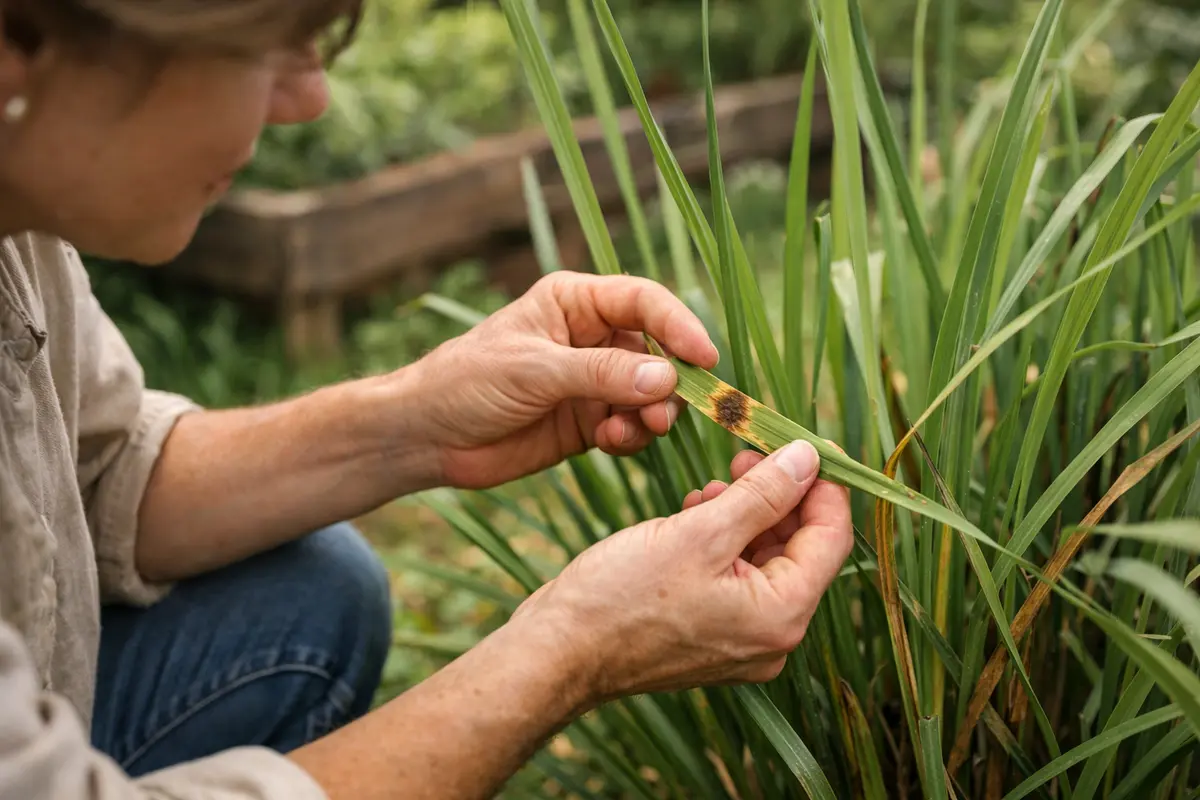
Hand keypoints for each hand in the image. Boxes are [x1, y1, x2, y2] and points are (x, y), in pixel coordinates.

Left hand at [408, 272, 718, 489]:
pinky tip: (608, 444)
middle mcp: (592, 337)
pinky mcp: (589, 422)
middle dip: (669, 382)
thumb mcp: (534, 370)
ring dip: (651, 414)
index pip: (644, 301)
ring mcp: (593, 381)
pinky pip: (631, 426)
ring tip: (630, 431)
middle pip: (658, 351)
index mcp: (576, 303)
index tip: (703, 357)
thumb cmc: (468, 382)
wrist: (429, 437)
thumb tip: (666, 379)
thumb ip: (601, 374)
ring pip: (651, 394)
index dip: (679, 326)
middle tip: (663, 414)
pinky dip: (630, 436)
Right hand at [513, 441, 853, 702]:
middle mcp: (771, 638)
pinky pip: (736, 578)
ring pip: (765, 559)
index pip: (831, 539)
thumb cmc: (622, 596)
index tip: (805, 443)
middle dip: (778, 496)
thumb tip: (809, 458)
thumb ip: (762, 494)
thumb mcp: (699, 532)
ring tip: (709, 487)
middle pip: (800, 549)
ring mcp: (740, 640)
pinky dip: (723, 541)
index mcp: (780, 617)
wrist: (558, 651)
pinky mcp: (710, 633)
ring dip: (747, 514)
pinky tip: (693, 514)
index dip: (823, 485)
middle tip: (744, 454)